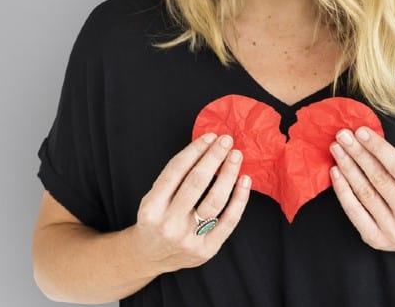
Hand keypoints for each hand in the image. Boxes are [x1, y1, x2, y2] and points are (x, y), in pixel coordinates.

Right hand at [131, 132, 251, 273]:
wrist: (149, 256)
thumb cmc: (155, 219)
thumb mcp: (152, 198)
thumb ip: (174, 178)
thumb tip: (205, 148)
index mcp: (151, 206)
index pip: (176, 171)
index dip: (195, 150)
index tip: (209, 136)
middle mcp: (168, 223)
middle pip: (196, 183)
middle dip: (213, 157)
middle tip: (226, 141)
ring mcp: (188, 238)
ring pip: (214, 201)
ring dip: (228, 174)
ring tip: (236, 156)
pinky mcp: (206, 249)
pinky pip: (229, 220)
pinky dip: (239, 199)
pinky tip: (244, 180)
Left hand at [329, 126, 394, 257]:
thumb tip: (371, 142)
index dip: (379, 149)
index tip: (361, 132)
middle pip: (380, 180)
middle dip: (359, 154)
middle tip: (343, 136)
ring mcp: (393, 231)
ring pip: (365, 193)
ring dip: (348, 168)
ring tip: (336, 149)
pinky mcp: (375, 239)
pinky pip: (354, 211)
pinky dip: (342, 190)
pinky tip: (335, 172)